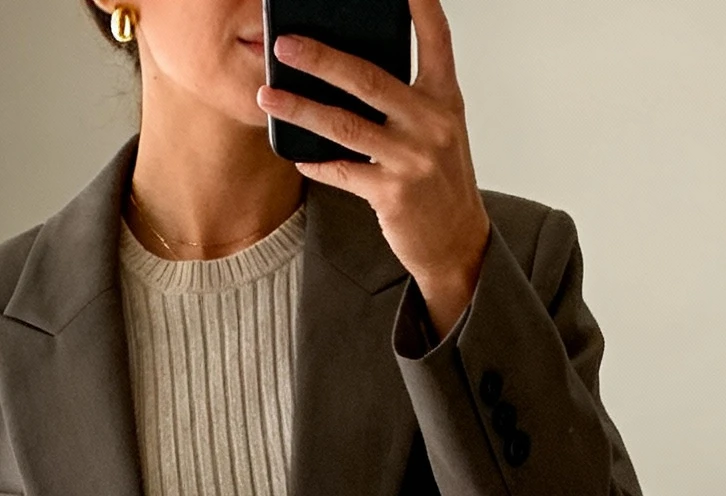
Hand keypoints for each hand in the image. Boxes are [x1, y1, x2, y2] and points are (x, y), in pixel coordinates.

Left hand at [261, 0, 490, 336]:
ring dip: (301, 109)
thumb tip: (351, 73)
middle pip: (368, 79)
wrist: (456, 241)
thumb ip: (408, 99)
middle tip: (285, 45)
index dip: (419, 3)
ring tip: (269, 96)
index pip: (435, 37)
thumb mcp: (438, 129)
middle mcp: (431, 123)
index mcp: (445, 98)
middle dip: (321, 59)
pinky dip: (315, 162)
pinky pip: (342, 171)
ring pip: (345, 125)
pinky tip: (295, 153)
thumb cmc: (439, 180)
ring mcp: (412, 159)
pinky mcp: (392, 195)